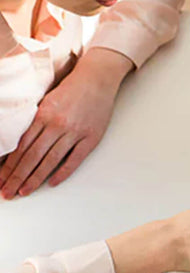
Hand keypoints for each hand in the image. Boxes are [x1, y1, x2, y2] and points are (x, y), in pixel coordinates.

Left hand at [0, 48, 131, 198]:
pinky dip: (63, 172)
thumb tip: (18, 145)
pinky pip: (75, 158)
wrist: (97, 78)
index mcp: (43, 115)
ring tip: (24, 191)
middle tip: (7, 193)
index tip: (1, 180)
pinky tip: (52, 182)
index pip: (21, 147)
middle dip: (17, 177)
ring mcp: (75, 132)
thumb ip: (34, 121)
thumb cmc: (71, 89)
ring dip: (35, 178)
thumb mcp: (46, 101)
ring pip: (50, 160)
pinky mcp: (91, 137)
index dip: (9, 166)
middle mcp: (57, 125)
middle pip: (32, 157)